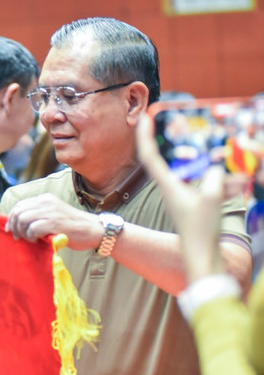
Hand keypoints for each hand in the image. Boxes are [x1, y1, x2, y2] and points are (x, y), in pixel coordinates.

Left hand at [4, 193, 102, 249]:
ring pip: (23, 219)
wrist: (94, 230)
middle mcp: (46, 202)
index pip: (20, 205)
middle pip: (18, 212)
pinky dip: (30, 236)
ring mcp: (50, 211)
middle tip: (17, 236)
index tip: (10, 229)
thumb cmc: (72, 226)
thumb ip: (38, 215)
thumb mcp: (53, 215)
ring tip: (29, 239)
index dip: (12, 217)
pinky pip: (32, 229)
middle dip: (14, 226)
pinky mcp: (54, 222)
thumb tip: (16, 224)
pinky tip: (36, 240)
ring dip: (22, 232)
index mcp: (45, 199)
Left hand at [136, 114, 233, 282]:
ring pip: (187, 172)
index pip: (150, 156)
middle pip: (167, 160)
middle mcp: (170, 188)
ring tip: (212, 153)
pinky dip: (212, 179)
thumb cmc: (201, 229)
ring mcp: (180, 196)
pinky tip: (230, 179)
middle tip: (180, 127)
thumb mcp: (211, 197)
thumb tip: (214, 167)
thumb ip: (213, 176)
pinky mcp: (191, 204)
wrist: (202, 256)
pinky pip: (200, 184)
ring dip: (198, 162)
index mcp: (168, 185)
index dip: (146, 136)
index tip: (145, 118)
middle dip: (174, 144)